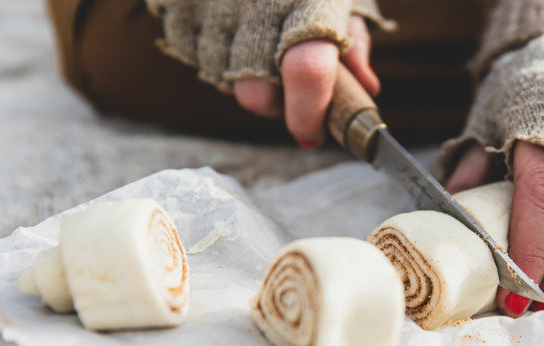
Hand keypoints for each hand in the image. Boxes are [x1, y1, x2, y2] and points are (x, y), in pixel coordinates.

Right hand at [147, 0, 391, 147]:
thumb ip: (354, 40)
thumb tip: (364, 88)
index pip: (307, 70)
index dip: (309, 113)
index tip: (311, 134)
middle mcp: (258, 1)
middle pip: (257, 93)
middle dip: (276, 104)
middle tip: (288, 86)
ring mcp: (213, 3)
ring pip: (224, 82)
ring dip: (244, 80)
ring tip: (257, 43)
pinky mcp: (178, 4)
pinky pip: (194, 58)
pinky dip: (214, 56)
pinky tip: (230, 30)